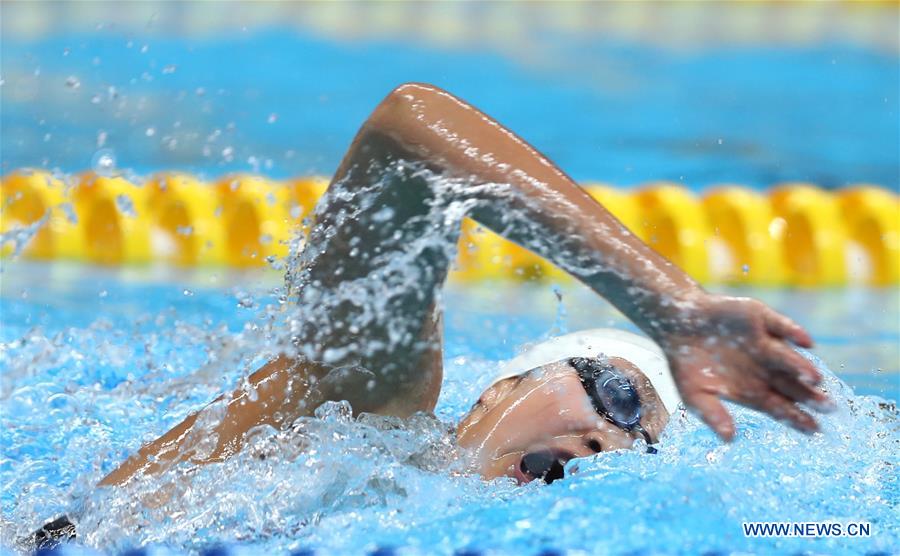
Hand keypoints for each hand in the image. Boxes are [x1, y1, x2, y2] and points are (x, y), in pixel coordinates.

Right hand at [653, 294, 832, 440]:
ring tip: (815, 379)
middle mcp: (765, 369)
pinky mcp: (761, 319)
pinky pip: (782, 326)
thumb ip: (712, 414)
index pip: (781, 407)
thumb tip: (729, 439)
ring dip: (802, 367)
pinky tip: (806, 343)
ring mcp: (765, 344)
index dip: (797, 418)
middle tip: (829, 408)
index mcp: (752, 390)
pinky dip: (793, 333)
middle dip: (811, 397)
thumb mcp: (693, 394)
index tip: (814, 430)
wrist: (676, 323)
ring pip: (789, 359)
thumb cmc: (685, 363)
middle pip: (793, 386)